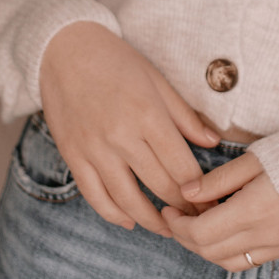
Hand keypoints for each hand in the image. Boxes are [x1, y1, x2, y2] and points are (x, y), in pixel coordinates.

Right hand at [38, 22, 218, 236]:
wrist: (64, 50)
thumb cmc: (116, 61)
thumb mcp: (157, 81)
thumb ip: (185, 116)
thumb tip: (214, 142)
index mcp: (148, 115)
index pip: (182, 168)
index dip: (200, 192)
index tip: (212, 204)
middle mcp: (121, 136)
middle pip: (160, 187)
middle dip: (184, 209)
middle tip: (199, 221)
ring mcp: (94, 149)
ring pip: (128, 200)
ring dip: (151, 221)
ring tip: (169, 229)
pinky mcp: (73, 156)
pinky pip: (95, 196)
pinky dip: (114, 214)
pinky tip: (130, 221)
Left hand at [161, 151, 278, 269]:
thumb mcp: (258, 157)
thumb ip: (219, 179)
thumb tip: (185, 193)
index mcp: (254, 209)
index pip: (201, 234)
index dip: (178, 225)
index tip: (170, 208)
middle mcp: (266, 235)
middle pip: (210, 252)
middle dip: (186, 237)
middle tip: (178, 215)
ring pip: (229, 262)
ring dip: (205, 249)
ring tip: (197, 224)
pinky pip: (251, 260)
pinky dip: (229, 251)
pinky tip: (225, 230)